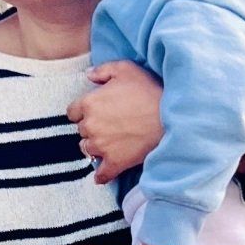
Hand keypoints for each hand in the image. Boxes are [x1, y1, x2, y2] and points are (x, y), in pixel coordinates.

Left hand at [67, 60, 163, 183]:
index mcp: (89, 103)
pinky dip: (101, 175)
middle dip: (92, 127)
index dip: (83, 111)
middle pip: (81, 130)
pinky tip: (102, 174)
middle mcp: (91, 126)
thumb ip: (102, 70)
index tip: (95, 111)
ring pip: (87, 149)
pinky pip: (101, 174)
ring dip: (96, 146)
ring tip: (110, 142)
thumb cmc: (149, 90)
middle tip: (109, 124)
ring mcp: (102, 146)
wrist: (171, 115)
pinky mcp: (116, 162)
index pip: (72, 112)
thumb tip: (88, 75)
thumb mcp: (125, 69)